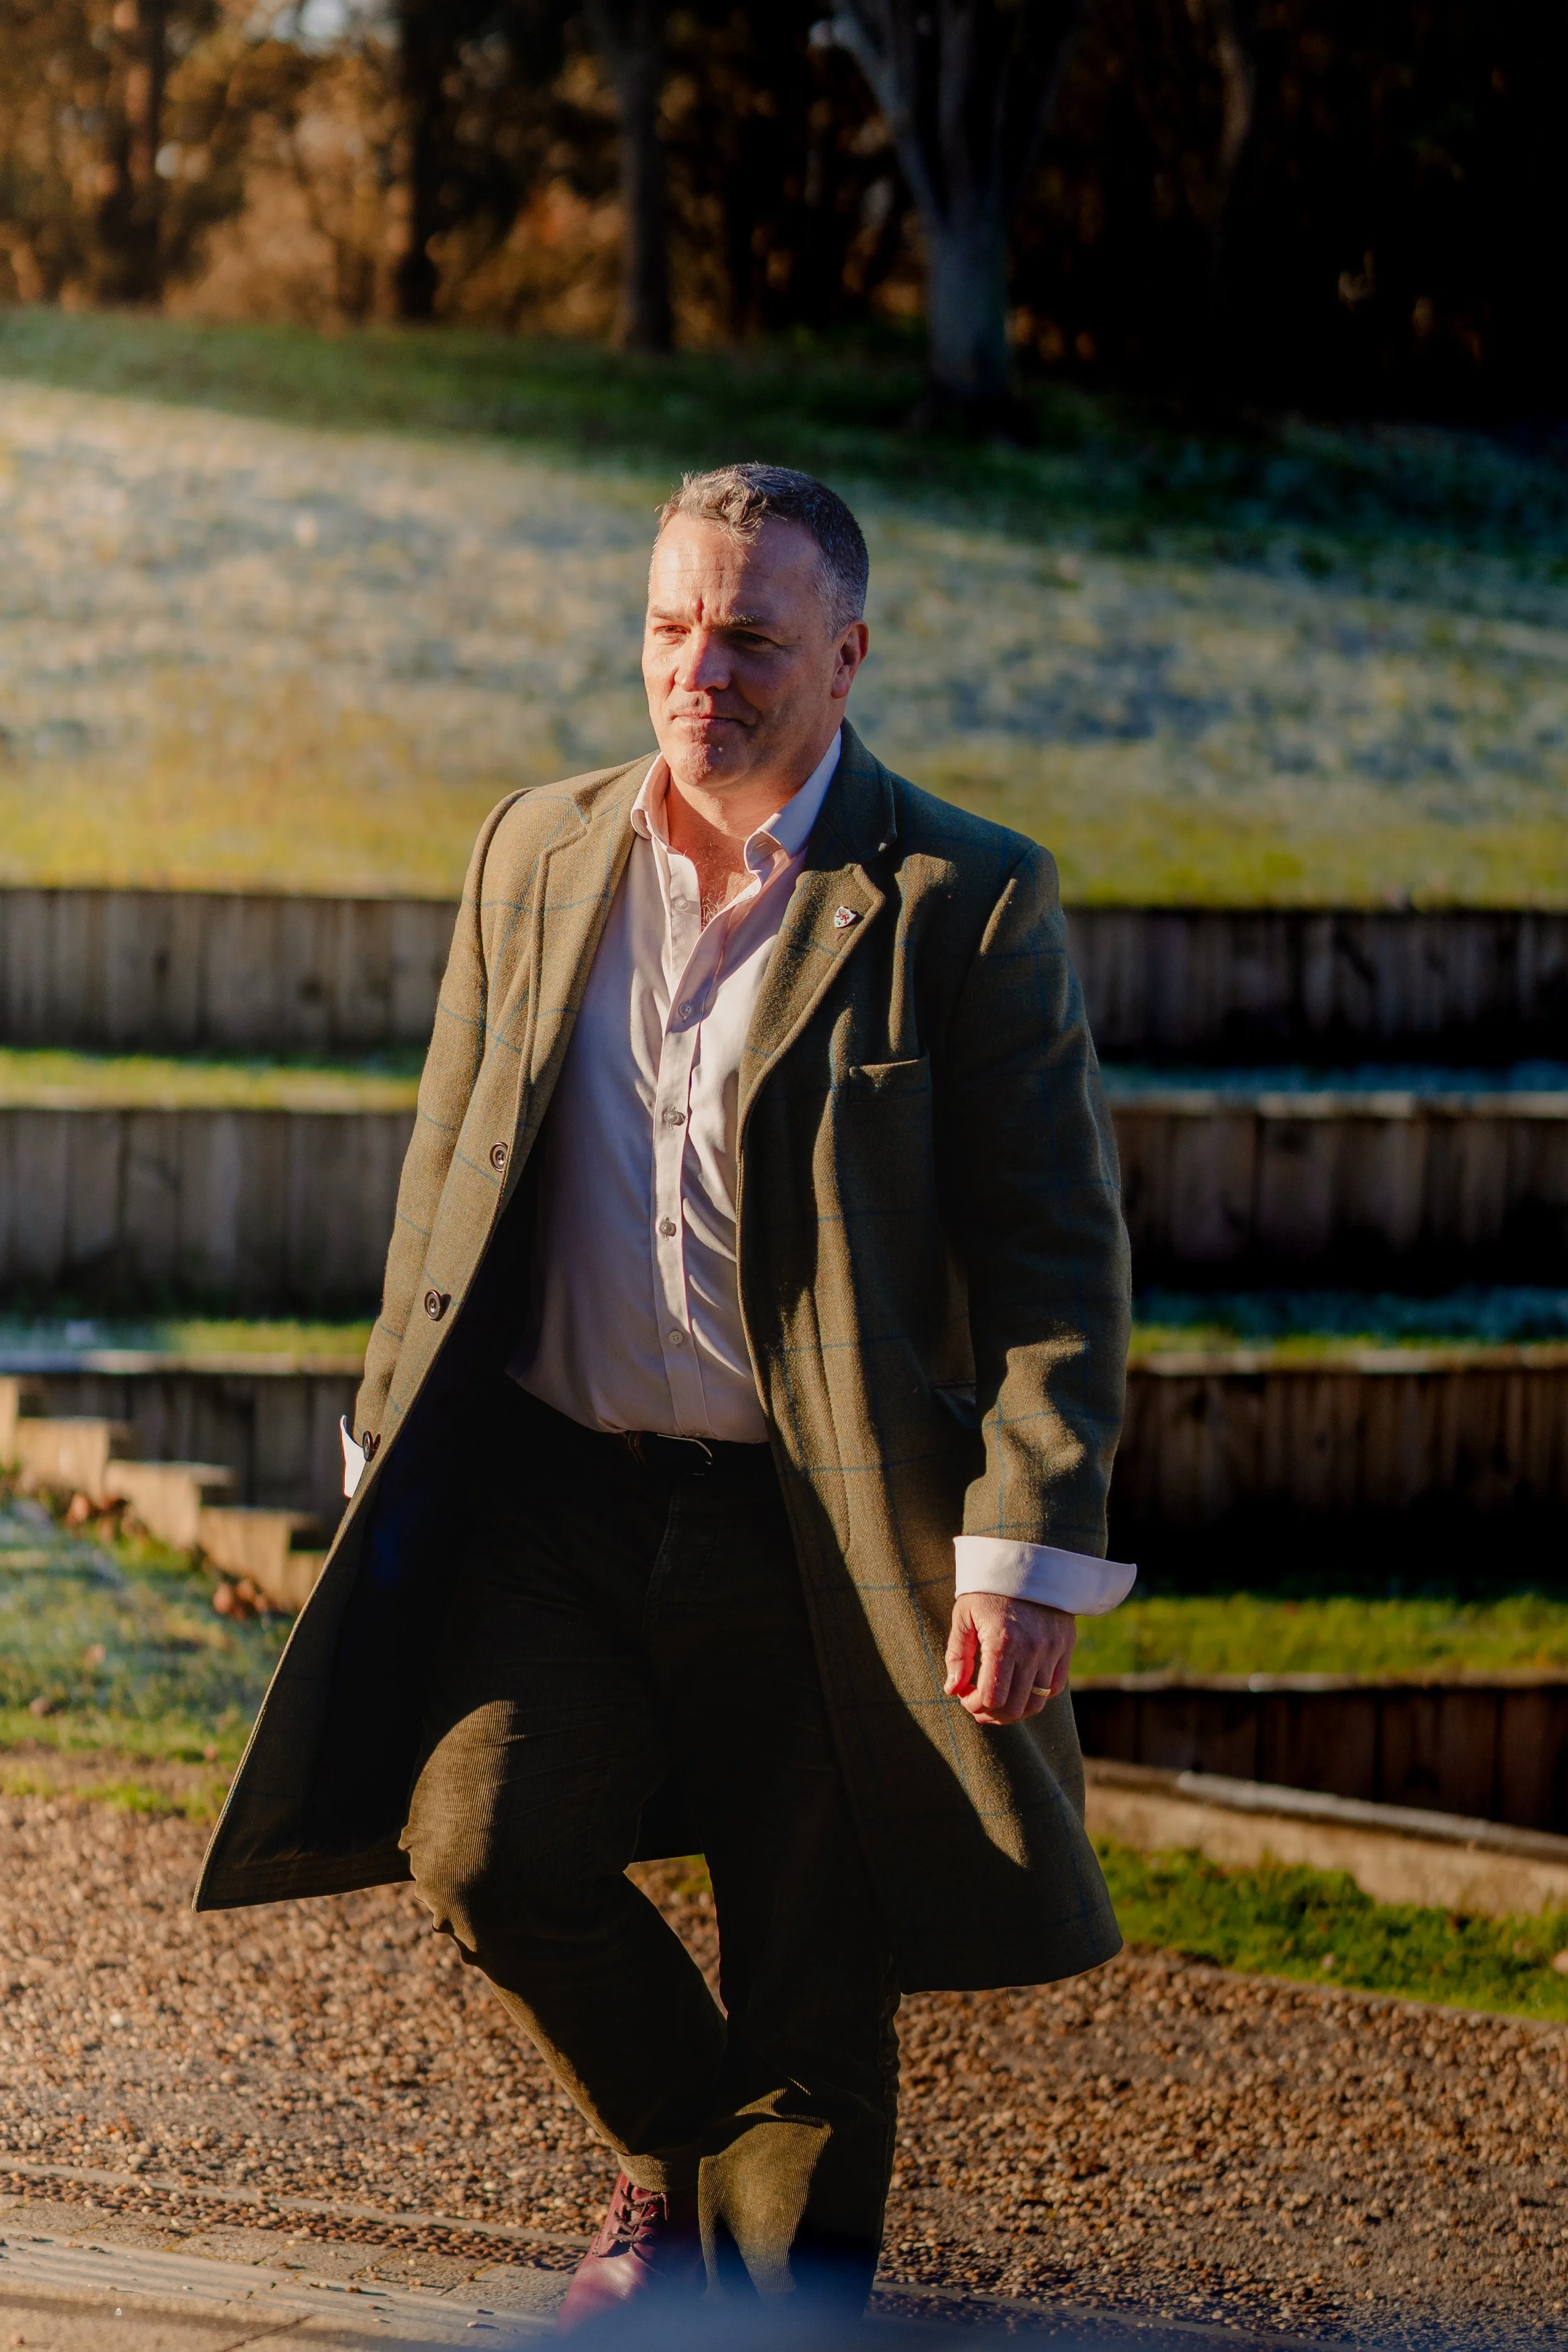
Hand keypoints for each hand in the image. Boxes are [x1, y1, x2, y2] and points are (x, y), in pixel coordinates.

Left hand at [944, 1592, 1075, 1726]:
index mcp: (1002, 1642)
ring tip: (998, 1703)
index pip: (992, 1697)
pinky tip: (1019, 1687)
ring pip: (1036, 1703)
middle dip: (992, 1714)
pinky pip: (1054, 1687)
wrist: (1026, 1561)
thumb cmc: (988, 1589)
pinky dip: (1036, 1695)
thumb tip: (953, 1690)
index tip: (965, 1697)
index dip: (974, 1705)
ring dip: (1014, 1711)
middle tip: (978, 1706)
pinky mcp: (1065, 1647)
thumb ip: (957, 1656)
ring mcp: (1052, 1650)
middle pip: (1014, 1707)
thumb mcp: (964, 1616)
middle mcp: (1031, 1650)